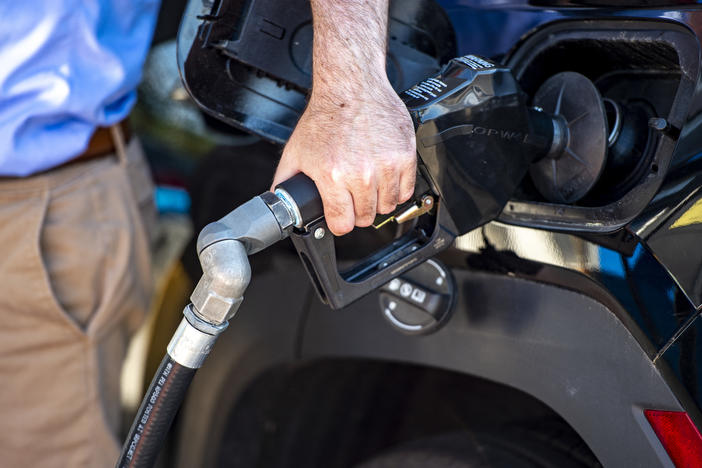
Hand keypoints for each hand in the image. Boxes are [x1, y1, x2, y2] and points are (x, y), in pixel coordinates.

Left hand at [271, 81, 415, 235]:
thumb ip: (286, 182)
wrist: (351, 88)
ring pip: (387, 206)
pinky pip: (406, 190)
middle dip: (357, 212)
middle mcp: (361, 173)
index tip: (340, 217)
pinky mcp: (404, 156)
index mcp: (333, 175)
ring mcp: (386, 165)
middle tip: (352, 197)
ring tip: (368, 186)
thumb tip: (281, 204)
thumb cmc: (326, 117)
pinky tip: (384, 178)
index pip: (343, 223)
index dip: (339, 223)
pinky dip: (396, 189)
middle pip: (365, 218)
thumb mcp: (295, 152)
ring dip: (378, 201)